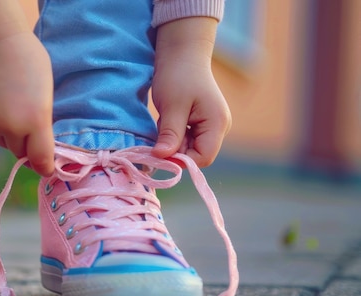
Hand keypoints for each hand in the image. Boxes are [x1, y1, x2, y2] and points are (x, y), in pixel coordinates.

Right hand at [0, 0, 54, 175]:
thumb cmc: (30, 61)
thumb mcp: (47, 93)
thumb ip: (43, 121)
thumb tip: (40, 144)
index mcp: (36, 120)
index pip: (41, 159)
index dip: (45, 167)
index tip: (48, 169)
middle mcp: (12, 127)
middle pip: (20, 153)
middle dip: (27, 150)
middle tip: (34, 142)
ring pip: (3, 142)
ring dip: (11, 138)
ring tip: (16, 115)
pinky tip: (1, 105)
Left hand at [150, 18, 230, 166]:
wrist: (182, 52)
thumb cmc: (178, 75)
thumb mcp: (172, 106)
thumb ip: (170, 134)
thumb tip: (161, 158)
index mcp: (217, 124)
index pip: (203, 158)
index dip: (181, 159)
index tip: (160, 150)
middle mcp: (219, 128)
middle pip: (195, 154)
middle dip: (175, 148)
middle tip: (161, 128)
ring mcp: (210, 126)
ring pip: (187, 147)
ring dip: (172, 140)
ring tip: (165, 119)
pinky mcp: (199, 124)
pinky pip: (185, 138)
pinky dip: (172, 133)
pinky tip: (167, 118)